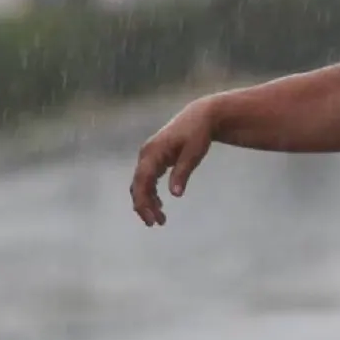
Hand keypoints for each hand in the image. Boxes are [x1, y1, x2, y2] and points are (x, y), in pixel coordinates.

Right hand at [130, 97, 217, 225]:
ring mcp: (149, 156)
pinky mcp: (155, 159)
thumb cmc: (198, 133)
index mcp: (153, 152)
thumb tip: (175, 194)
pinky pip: (148, 179)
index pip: (142, 181)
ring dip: (148, 202)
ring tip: (160, 220)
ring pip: (142, 184)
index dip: (143, 201)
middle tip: (156, 223)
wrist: (201, 116)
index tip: (151, 218)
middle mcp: (146, 154)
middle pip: (138, 185)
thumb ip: (183, 172)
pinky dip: (151, 193)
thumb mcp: (194, 153)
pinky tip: (160, 206)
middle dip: (144, 206)